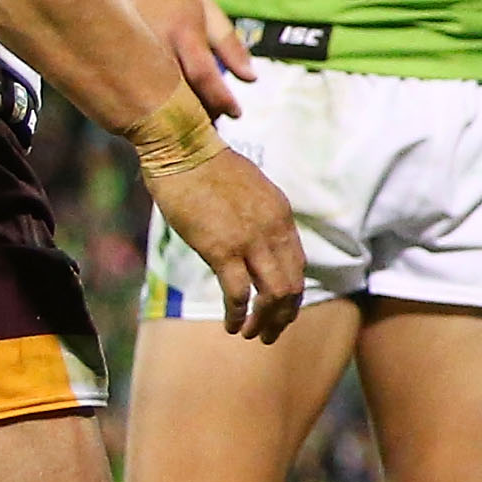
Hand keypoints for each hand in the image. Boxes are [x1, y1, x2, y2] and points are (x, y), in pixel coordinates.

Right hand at [131, 0, 254, 116]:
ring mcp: (126, 58)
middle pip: (178, 96)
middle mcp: (151, 45)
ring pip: (156, 103)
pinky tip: (165, 114)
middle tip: (215, 122)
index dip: (222, 100)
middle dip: (200, 114)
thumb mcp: (209, 15)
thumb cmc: (177, 2)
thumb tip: (250, 79)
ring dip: (177, 117)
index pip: (202, 75)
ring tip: (193, 120)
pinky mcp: (110, 68)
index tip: (236, 113)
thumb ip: (231, 46)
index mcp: (179, 29)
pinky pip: (133, 100)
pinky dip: (152, 112)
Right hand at [149, 147, 304, 341]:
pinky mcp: (222, 249)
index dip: (292, 292)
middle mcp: (274, 229)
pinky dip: (237, 315)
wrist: (183, 146)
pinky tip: (230, 326)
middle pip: (292, 284)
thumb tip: (253, 236)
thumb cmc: (206, 164)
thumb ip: (257, 215)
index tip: (279, 308)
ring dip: (265, 322)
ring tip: (252, 335)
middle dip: (284, 315)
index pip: (297, 264)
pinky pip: (238, 294)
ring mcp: (251, 240)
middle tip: (270, 333)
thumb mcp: (247, 188)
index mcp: (281, 215)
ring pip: (274, 295)